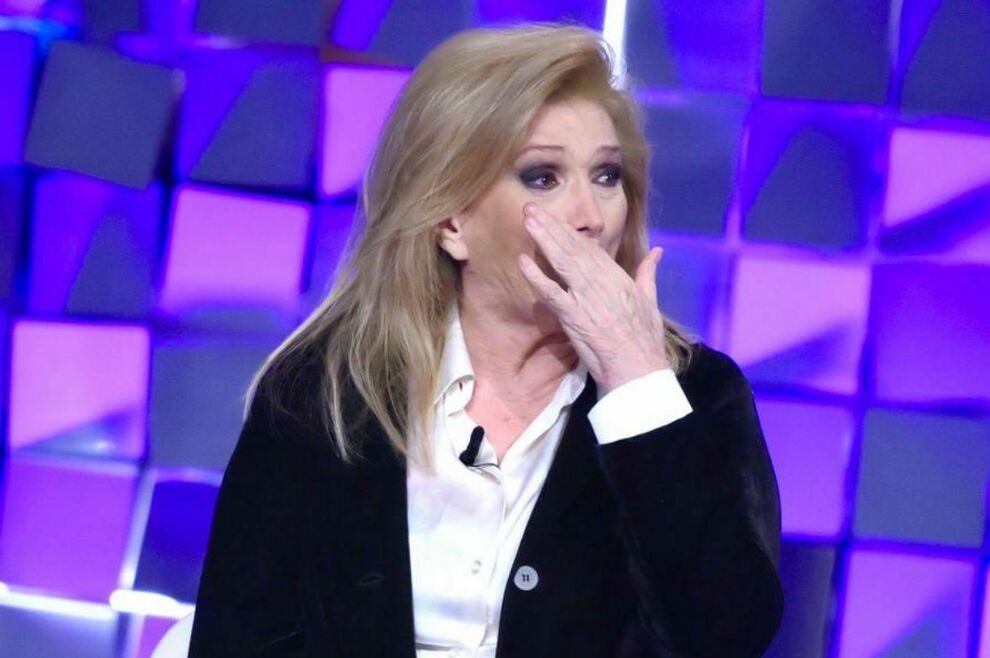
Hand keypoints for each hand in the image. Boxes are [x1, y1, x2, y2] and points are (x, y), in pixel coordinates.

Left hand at [517, 203, 669, 396]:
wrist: (638, 369)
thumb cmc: (645, 339)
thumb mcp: (651, 300)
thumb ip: (649, 273)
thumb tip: (657, 251)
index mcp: (619, 277)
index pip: (590, 248)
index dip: (569, 232)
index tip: (553, 219)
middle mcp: (601, 282)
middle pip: (572, 248)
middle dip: (550, 226)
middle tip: (530, 207)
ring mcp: (586, 298)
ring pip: (561, 262)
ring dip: (543, 239)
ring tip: (526, 219)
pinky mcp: (574, 317)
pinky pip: (551, 293)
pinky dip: (536, 277)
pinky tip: (523, 261)